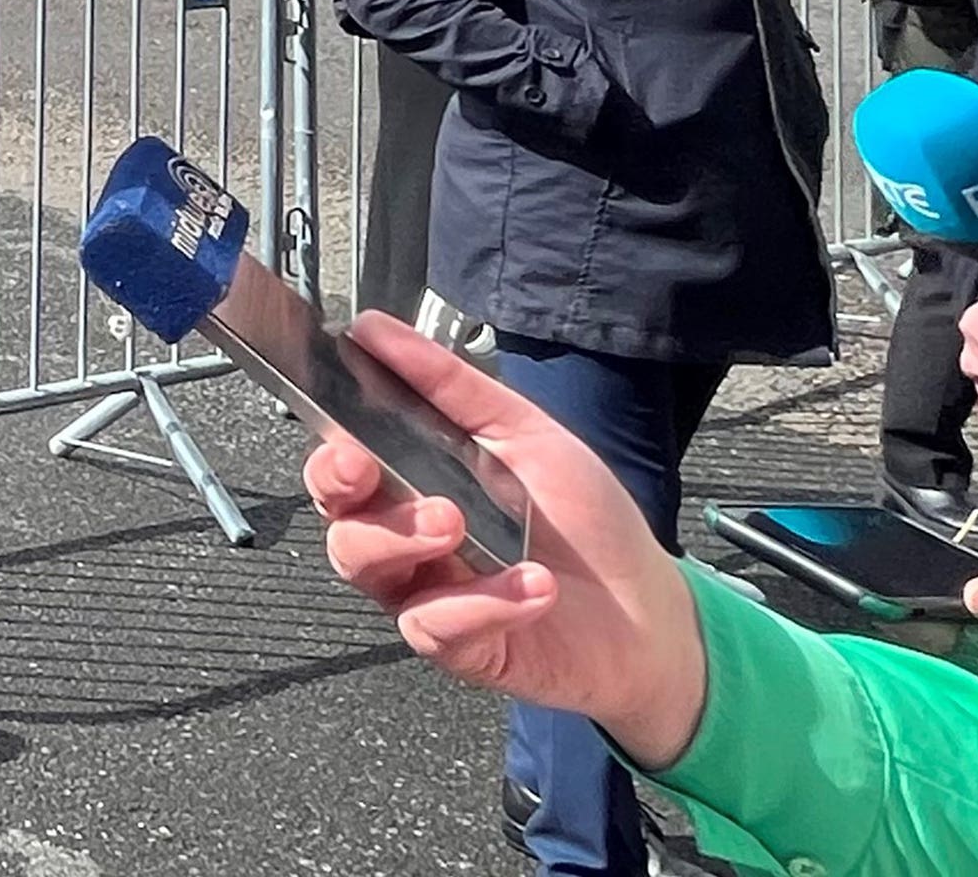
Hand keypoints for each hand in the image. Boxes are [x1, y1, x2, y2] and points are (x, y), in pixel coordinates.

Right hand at [303, 313, 709, 770]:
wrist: (649, 609)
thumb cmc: (584, 522)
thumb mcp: (526, 433)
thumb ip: (449, 384)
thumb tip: (376, 330)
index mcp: (412, 484)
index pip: (341, 464)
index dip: (328, 449)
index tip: (346, 433)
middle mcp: (407, 540)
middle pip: (335, 516)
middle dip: (340, 489)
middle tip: (369, 467)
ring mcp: (426, 593)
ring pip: (363, 566)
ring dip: (402, 538)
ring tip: (457, 523)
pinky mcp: (458, 646)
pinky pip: (433, 625)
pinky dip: (480, 603)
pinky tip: (531, 586)